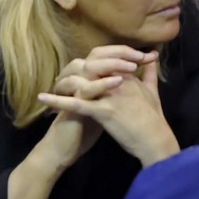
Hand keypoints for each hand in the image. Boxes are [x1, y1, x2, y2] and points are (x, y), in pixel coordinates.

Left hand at [38, 55, 179, 166]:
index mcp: (127, 77)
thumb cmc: (154, 118)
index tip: (78, 71)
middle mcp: (117, 82)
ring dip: (61, 85)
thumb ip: (150, 74)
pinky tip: (43, 99)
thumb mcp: (153, 92)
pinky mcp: (105, 111)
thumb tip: (152, 59)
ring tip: (46, 90)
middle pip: (91, 68)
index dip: (91, 66)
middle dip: (73, 72)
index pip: (106, 61)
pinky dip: (58, 101)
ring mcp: (110, 95)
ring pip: (80, 84)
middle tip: (59, 78)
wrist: (155, 139)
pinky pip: (77, 104)